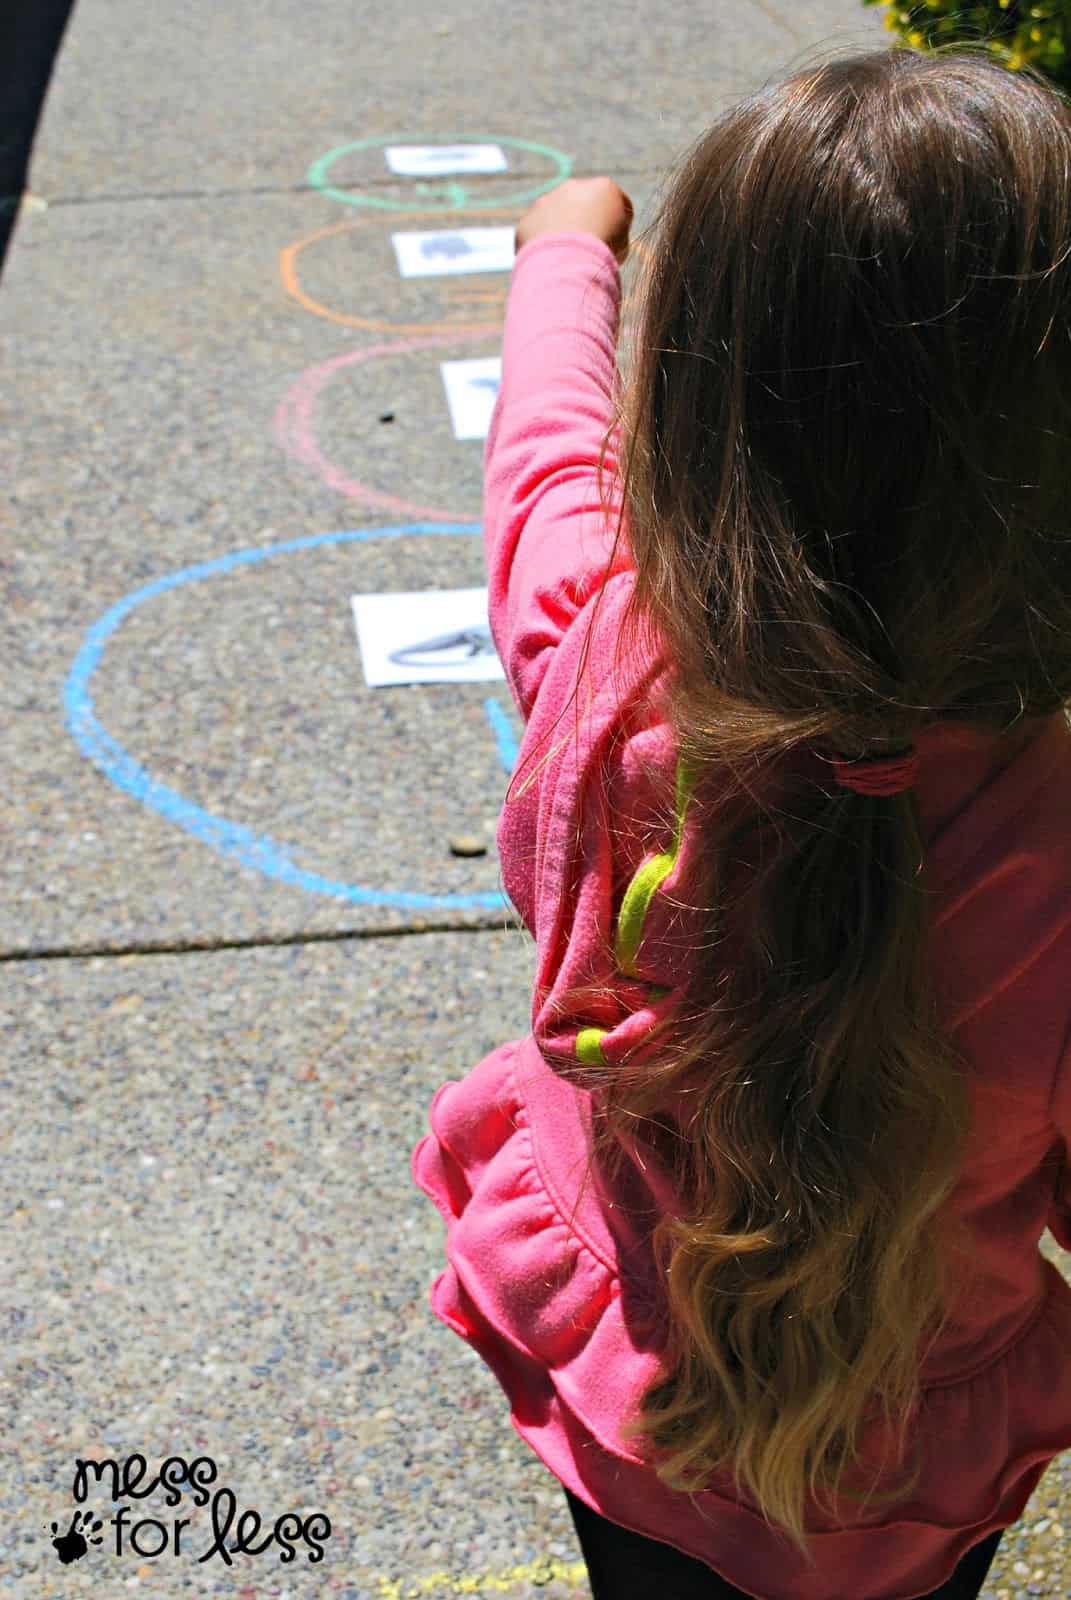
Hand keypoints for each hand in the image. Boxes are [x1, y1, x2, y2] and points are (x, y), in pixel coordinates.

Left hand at [514, 176, 633, 265]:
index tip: (614, 242)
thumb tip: (604, 234)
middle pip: (582, 204)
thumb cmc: (603, 254)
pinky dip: (542, 245)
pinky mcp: (528, 220)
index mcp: (604, 188)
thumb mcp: (622, 244)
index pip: (615, 202)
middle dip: (583, 220)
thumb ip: (614, 232)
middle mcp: (573, 186)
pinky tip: (550, 261)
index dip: (616, 223)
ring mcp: (547, 200)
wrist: (568, 263)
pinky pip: (537, 233)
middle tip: (587, 248)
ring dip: (561, 231)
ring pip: (556, 216)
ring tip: (566, 257)